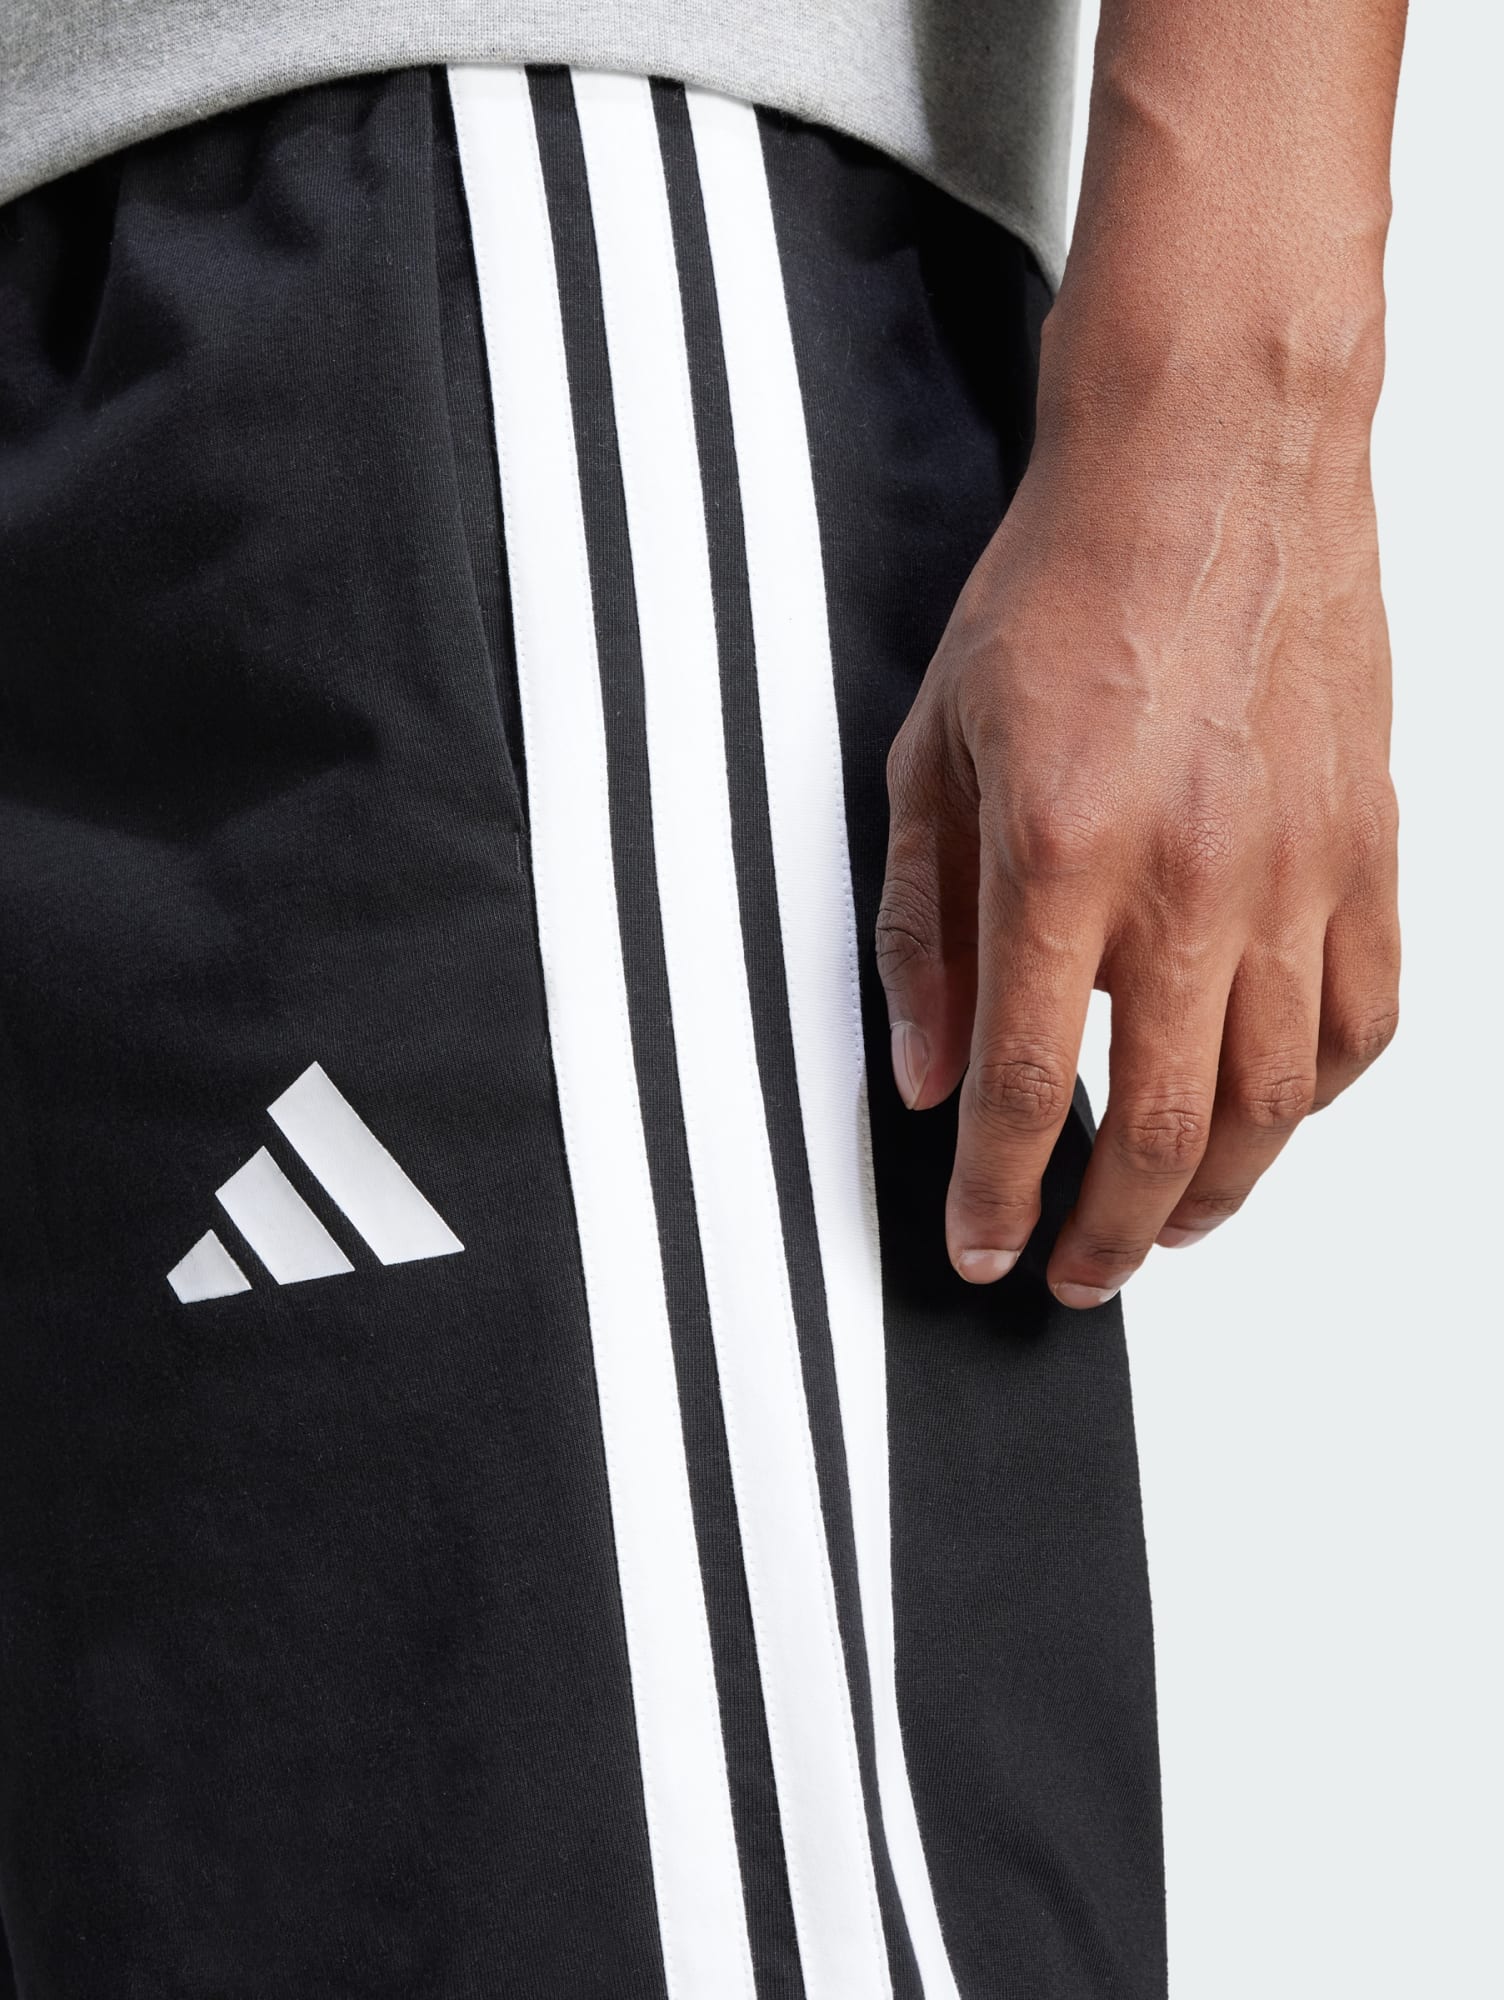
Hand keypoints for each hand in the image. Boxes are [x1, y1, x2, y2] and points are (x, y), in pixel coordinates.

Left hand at [876, 318, 1398, 1308]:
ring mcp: (1303, 868)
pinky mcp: (1372, 845)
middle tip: (1075, 1273)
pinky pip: (1366, 1018)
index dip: (998, 1192)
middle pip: (1167, 1124)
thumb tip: (923, 1073)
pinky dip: (1313, 1097)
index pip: (1026, 1080)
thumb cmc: (1058, 594)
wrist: (1211, 466)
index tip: (979, 1250)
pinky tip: (1263, 1114)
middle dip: (1111, 1230)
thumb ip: (922, 926)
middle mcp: (1195, 878)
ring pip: (1278, 1098)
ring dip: (1219, 1192)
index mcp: (1064, 854)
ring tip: (1166, 1225)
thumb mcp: (930, 752)